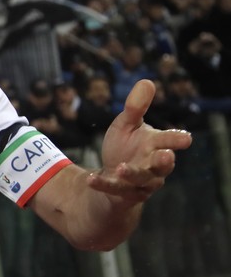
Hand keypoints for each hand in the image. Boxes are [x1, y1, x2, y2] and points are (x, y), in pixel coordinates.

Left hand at [90, 80, 191, 203]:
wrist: (112, 173)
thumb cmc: (125, 145)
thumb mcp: (126, 124)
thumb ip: (135, 107)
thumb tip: (147, 82)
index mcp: (156, 145)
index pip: (169, 141)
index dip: (177, 139)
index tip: (186, 138)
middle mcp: (154, 166)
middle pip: (163, 165)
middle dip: (164, 161)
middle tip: (165, 155)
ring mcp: (142, 183)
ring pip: (141, 180)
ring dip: (131, 174)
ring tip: (119, 167)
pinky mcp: (126, 194)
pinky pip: (116, 190)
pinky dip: (103, 184)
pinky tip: (90, 179)